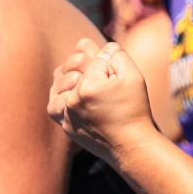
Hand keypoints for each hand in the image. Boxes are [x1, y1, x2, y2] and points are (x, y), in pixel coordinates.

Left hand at [48, 38, 154, 161]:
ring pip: (58, 86)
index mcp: (87, 87)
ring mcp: (66, 116)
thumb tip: (100, 47)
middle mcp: (72, 101)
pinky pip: (56, 106)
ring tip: (82, 80)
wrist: (133, 147)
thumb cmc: (136, 111)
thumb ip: (116, 54)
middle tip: (100, 77)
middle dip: (87, 69)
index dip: (108, 64)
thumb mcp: (134, 76)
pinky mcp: (66, 127)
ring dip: (68, 80)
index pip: (93, 60)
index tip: (117, 77)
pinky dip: (62, 98)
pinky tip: (73, 95)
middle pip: (74, 70)